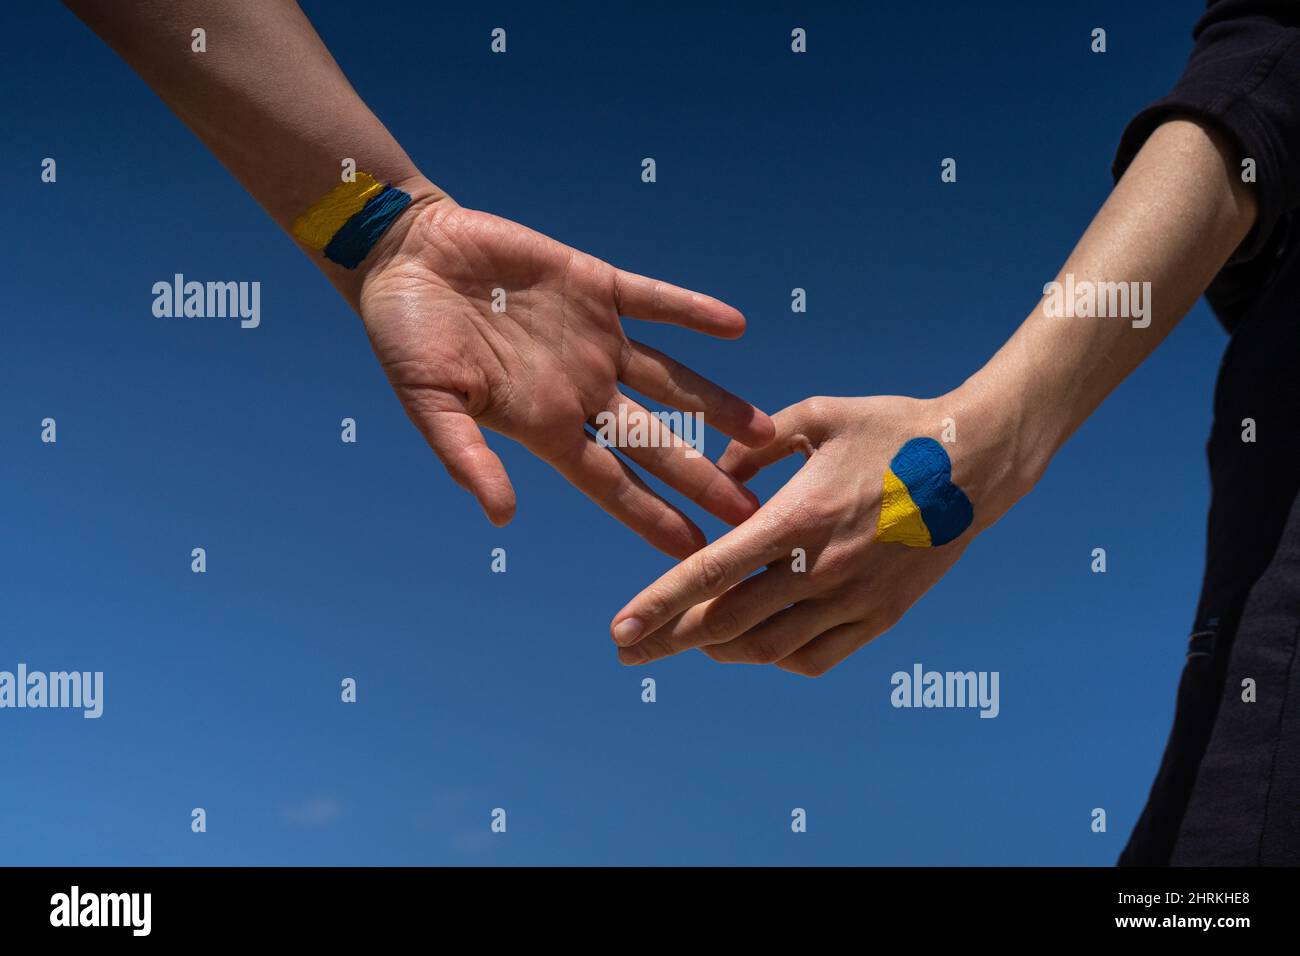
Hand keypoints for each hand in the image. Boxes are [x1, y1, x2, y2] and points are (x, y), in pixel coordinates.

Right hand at [358, 191, 774, 558]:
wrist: (409, 257)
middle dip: (703, 478)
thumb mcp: (428, 403)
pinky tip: (735, 324)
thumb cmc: (406, 336)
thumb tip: (501, 517)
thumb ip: (465, 456)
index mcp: (544, 424)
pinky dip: (692, 310)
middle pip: (656, 443)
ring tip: (766, 431)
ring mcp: (595, 340)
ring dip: (716, 404)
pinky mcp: (596, 286)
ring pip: (670, 380)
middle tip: (754, 514)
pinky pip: (654, 301)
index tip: (696, 552)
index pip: (611, 482)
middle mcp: (581, 389)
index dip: (653, 516)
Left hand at [608, 393, 1030, 674]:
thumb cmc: (893, 429)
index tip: (620, 632)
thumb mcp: (817, 414)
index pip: (712, 572)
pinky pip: (817, 657)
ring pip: (769, 648)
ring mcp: (855, 599)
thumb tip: (719, 478)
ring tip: (688, 642)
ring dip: (719, 650)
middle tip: (629, 653)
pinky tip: (756, 646)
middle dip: (670, 641)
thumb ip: (756, 444)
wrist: (979, 459)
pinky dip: (777, 658)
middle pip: (728, 623)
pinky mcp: (883, 616)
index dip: (660, 606)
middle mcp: (823, 568)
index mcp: (800, 517)